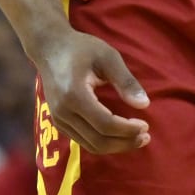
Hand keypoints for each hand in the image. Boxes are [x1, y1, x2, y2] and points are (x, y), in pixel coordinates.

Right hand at [31, 27, 149, 155]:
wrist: (49, 47)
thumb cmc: (80, 48)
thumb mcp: (107, 57)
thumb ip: (126, 81)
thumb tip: (144, 104)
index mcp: (74, 95)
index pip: (105, 124)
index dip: (128, 130)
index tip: (146, 126)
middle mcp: (63, 112)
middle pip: (98, 140)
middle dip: (124, 142)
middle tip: (145, 137)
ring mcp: (58, 119)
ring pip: (91, 145)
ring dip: (116, 146)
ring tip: (136, 138)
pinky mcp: (58, 122)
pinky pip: (83, 141)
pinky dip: (103, 142)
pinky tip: (118, 135)